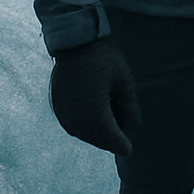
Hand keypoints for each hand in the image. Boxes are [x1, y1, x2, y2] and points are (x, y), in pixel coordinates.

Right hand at [49, 37, 141, 155]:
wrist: (76, 44)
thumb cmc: (104, 60)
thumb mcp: (124, 81)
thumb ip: (130, 105)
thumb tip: (135, 125)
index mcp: (95, 114)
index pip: (110, 138)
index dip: (121, 145)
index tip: (129, 149)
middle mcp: (77, 119)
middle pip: (96, 138)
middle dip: (110, 141)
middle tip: (122, 139)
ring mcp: (64, 114)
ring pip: (83, 134)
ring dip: (97, 135)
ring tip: (111, 129)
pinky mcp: (58, 107)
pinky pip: (73, 125)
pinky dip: (85, 127)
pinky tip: (94, 121)